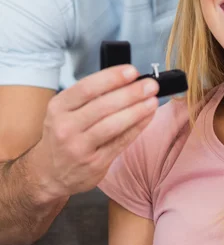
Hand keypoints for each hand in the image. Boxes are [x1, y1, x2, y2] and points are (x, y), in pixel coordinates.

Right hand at [31, 66, 158, 199]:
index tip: (132, 71)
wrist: (50, 173)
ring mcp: (79, 148)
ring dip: (137, 111)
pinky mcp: (94, 164)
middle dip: (131, 93)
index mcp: (58, 107)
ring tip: (153, 100)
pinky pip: (121, 142)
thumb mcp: (65, 111)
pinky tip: (148, 116)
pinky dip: (137, 127)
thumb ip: (90, 97)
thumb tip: (126, 80)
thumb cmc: (64, 134)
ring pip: (113, 125)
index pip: (87, 88)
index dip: (112, 78)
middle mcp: (65, 127)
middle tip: (151, 85)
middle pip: (103, 105)